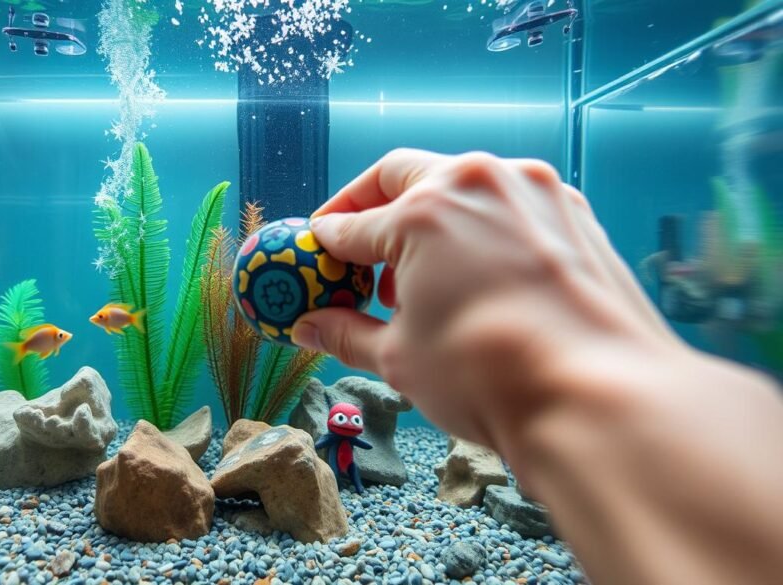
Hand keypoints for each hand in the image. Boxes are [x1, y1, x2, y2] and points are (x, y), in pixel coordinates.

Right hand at [291, 149, 681, 449]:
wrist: (599, 397)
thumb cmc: (489, 375)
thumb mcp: (398, 358)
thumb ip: (346, 332)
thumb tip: (309, 327)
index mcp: (425, 210)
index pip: (352, 224)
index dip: (326, 247)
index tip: (317, 262)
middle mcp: (480, 182)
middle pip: (403, 177)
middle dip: (370, 210)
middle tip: (355, 252)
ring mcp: (535, 191)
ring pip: (461, 187)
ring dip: (427, 220)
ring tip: (417, 280)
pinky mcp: (574, 212)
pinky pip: (508, 207)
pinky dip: (478, 230)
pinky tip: (474, 280)